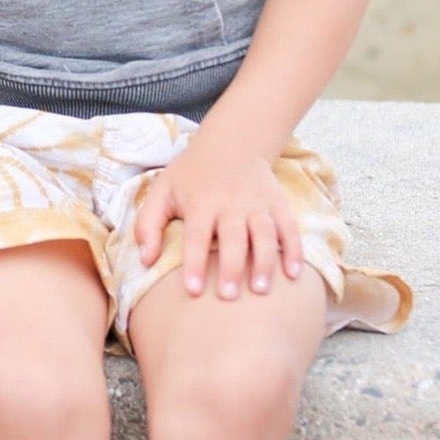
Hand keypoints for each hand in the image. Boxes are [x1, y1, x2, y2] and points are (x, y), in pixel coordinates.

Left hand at [134, 131, 303, 299]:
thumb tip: (145, 260)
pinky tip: (293, 275)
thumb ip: (148, 224)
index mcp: (200, 202)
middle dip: (231, 267)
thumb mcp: (162, 190)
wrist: (231, 142)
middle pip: (233, 238)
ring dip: (264, 262)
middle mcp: (231, 203)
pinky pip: (289, 228)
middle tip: (228, 297)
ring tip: (260, 290)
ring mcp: (257, 203)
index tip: (193, 291)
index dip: (194, 264)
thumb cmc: (191, 174)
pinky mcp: (277, 202)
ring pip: (265, 234)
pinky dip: (293, 250)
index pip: (196, 236)